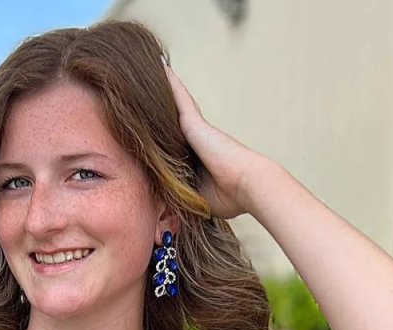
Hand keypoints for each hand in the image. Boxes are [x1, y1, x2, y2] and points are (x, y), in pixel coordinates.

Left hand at [162, 57, 267, 218]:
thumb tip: (166, 201)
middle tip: (146, 86)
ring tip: (149, 67)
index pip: (177, 143)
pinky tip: (159, 66)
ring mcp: (196, 129)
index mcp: (198, 156)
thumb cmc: (228, 196)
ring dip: (165, 87)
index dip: (166, 134)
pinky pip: (178, 97)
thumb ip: (182, 192)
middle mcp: (197, 138)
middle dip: (161, 106)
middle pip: (173, 119)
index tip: (153, 125)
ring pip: (175, 104)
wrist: (247, 184)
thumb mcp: (198, 196)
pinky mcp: (194, 123)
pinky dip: (169, 83)